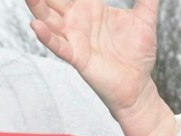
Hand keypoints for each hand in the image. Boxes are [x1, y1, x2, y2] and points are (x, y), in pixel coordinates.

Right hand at [25, 0, 158, 116]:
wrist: (139, 84)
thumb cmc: (138, 53)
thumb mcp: (145, 20)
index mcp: (91, 6)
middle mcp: (78, 19)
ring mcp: (74, 37)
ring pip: (48, 18)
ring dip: (37, 6)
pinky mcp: (77, 56)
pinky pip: (58, 46)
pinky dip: (46, 36)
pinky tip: (36, 25)